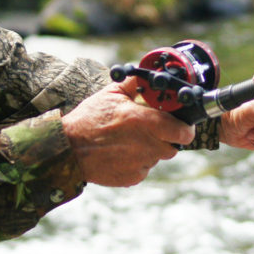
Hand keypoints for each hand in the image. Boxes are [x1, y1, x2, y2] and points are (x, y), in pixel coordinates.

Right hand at [62, 77, 194, 186]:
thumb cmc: (89, 119)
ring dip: (151, 149)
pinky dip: (137, 162)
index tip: (181, 124)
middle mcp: (147, 145)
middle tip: (151, 130)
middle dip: (167, 138)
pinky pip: (144, 169)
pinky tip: (121, 153)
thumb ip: (134, 84)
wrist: (68, 149)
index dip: (185, 128)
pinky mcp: (132, 178)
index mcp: (145, 122)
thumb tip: (147, 76)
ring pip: (157, 157)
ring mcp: (141, 164)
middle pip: (173, 146)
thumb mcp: (111, 94)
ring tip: (130, 140)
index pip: (184, 132)